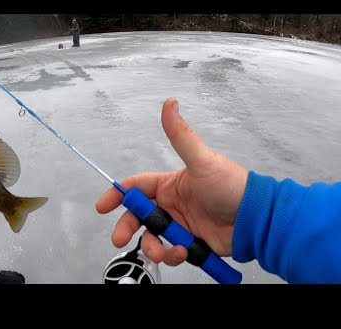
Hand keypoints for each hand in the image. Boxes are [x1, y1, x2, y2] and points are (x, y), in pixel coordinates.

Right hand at [96, 98, 247, 266]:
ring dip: (152, 247)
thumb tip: (169, 104)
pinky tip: (184, 251)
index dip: (118, 195)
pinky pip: (171, 251)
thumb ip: (181, 136)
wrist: (256, 219)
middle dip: (126, 227)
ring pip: (152, 237)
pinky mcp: (189, 243)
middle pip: (138, 217)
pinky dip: (172, 255)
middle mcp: (171, 205)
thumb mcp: (202, 161)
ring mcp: (180, 225)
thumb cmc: (232, 186)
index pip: (136, 188)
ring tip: (163, 251)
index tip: (103, 206)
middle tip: (119, 238)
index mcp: (169, 185)